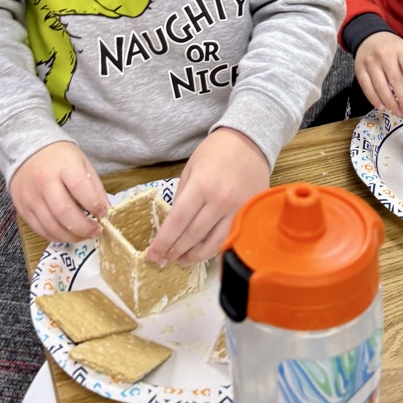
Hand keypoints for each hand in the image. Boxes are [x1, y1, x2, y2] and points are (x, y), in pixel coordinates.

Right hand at [9, 141, 109, 242]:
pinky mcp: (23, 209)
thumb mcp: (82, 163)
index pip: (79, 187)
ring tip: (84, 235)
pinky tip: (68, 234)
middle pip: (64, 211)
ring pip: (51, 225)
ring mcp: (31, 197)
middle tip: (96, 231)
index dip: (94, 204)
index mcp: (63, 166)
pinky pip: (40, 229)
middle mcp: (44, 182)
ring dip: (71, 236)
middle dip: (83, 227)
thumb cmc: (60, 158)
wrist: (28, 152)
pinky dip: (56, 236)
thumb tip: (105, 210)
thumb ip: (94, 187)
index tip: (103, 212)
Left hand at [147, 127, 269, 265]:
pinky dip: (214, 248)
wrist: (250, 141)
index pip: (177, 222)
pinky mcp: (248, 214)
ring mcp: (237, 210)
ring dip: (195, 256)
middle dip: (175, 251)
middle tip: (164, 261)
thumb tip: (173, 224)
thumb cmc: (216, 151)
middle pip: (193, 236)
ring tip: (182, 259)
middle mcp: (220, 202)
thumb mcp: (191, 168)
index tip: (152, 256)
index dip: (163, 242)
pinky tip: (204, 250)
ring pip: (213, 244)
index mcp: (201, 186)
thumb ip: (181, 196)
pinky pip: (229, 238)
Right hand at [354, 31, 402, 116]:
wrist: (369, 36)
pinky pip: (366, 87)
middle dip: (402, 96)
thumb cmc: (393, 49)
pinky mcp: (359, 69)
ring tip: (398, 112)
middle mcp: (384, 55)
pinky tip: (382, 107)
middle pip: (394, 78)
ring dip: (389, 101)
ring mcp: (370, 62)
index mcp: (400, 49)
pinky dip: (374, 99)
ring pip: (380, 85)